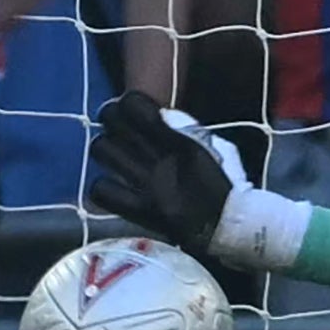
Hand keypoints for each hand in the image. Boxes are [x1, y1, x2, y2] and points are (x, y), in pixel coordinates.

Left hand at [86, 90, 239, 253]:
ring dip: (104, 148)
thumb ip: (184, 130)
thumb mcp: (211, 147)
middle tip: (118, 127)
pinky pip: (101, 190)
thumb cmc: (223, 184)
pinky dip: (103, 186)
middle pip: (112, 120)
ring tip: (114, 154)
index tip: (135, 110)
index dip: (130, 103)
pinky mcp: (138, 210)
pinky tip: (113, 185)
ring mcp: (146, 184)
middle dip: (111, 117)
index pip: (135, 104)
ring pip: (100, 149)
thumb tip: (158, 116)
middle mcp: (159, 157)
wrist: (229, 226)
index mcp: (180, 139)